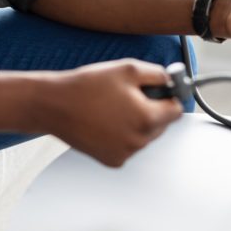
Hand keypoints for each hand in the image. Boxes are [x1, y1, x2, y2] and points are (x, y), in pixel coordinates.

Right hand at [46, 59, 182, 166]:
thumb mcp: (128, 69)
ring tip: (112, 108)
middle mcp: (138, 141)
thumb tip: (171, 80)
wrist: (54, 105)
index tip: (162, 92)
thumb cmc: (87, 87)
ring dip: (136, 124)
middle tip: (129, 96)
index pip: (176, 111)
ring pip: (144, 137)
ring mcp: (125, 153)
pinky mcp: (111, 160)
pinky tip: (105, 122)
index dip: (169, 97)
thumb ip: (158, 74)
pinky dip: (122, 136)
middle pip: (161, 125)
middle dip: (151, 110)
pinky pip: (128, 147)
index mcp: (147, 118)